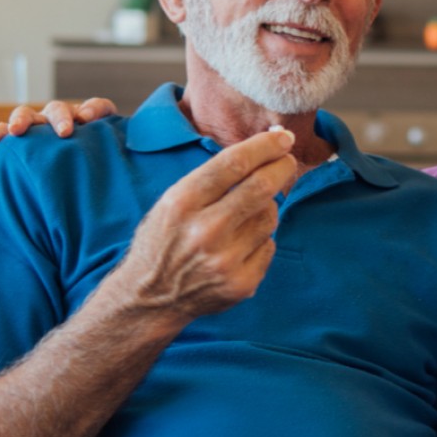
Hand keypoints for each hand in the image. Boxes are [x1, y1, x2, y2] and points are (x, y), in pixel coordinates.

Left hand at [0, 97, 117, 174]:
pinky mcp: (100, 118)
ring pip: (60, 108)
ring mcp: (73, 119)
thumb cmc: (60, 175)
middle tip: (17, 132)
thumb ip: (4, 171)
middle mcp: (46, 125)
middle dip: (22, 120)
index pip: (8, 130)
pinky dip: (94, 108)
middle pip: (30, 113)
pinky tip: (89, 119)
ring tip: (65, 131)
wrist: (99, 177)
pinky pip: (98, 106)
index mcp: (29, 137)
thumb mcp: (33, 176)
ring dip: (60, 117)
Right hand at [99, 128, 298, 325]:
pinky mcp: (242, 284)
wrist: (148, 298)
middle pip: (261, 188)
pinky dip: (261, 238)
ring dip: (267, 206)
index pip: (234, 164)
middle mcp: (205, 231)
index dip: (265, 146)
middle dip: (281, 167)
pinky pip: (269, 245)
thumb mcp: (171, 202)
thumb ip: (211, 180)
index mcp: (182, 203)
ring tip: (248, 211)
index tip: (283, 137)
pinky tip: (241, 243)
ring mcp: (226, 261)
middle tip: (288, 159)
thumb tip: (261, 151)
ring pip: (269, 217)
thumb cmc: (162, 241)